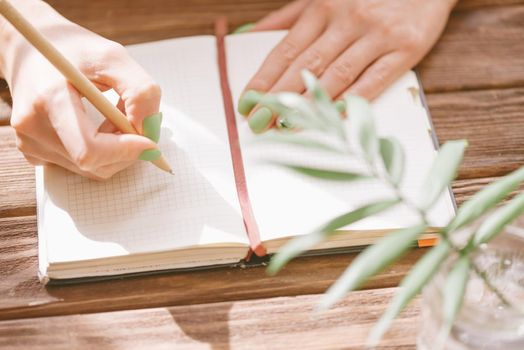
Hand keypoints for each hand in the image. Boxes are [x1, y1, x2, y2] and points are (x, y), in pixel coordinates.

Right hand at [0, 0, 159, 179]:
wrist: (30, 50)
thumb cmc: (73, 50)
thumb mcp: (114, 57)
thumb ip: (140, 92)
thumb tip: (150, 130)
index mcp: (49, 98)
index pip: (89, 149)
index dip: (126, 151)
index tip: (150, 142)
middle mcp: (33, 126)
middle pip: (94, 164)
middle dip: (126, 150)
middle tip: (133, 122)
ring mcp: (29, 142)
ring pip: (92, 169)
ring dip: (115, 150)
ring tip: (111, 117)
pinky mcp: (32, 152)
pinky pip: (79, 168)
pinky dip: (99, 154)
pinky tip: (93, 127)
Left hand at [241, 0, 456, 131]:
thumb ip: (287, 17)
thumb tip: (250, 34)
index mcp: (322, 6)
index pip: (286, 50)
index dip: (264, 78)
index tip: (247, 102)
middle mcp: (347, 20)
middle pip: (305, 66)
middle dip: (279, 98)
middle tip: (258, 122)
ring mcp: (376, 35)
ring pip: (336, 76)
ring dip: (309, 105)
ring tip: (285, 126)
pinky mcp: (404, 49)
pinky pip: (374, 81)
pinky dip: (352, 102)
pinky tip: (331, 119)